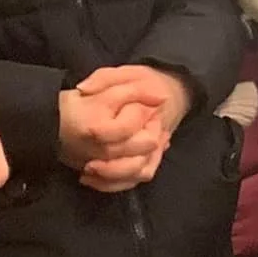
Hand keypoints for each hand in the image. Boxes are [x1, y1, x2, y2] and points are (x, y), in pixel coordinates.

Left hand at [70, 65, 193, 193]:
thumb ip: (104, 79)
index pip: (131, 126)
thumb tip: (83, 89)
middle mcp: (157, 133)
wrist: (173, 92)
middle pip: (139, 159)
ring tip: (88, 171)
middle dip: (111, 166)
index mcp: (150, 109)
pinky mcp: (151, 158)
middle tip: (88, 164)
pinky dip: (116, 183)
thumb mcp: (126, 73)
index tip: (89, 131)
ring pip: (140, 172)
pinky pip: (137, 178)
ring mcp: (156, 148)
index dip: (108, 133)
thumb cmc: (146, 82)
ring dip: (114, 177)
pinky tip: (93, 178)